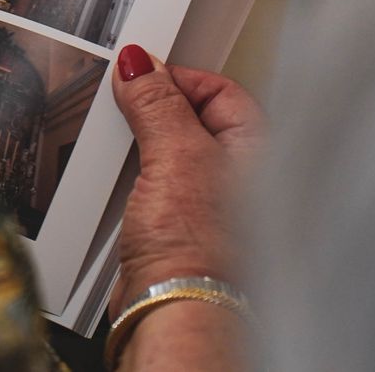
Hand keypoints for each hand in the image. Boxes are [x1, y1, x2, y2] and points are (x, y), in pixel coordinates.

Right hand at [110, 45, 264, 313]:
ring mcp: (206, 203)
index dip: (178, 77)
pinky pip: (151, 187)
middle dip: (154, 113)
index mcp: (256, 149)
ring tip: (122, 152)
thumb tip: (141, 66)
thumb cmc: (199, 248)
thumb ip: (158, 103)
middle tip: (126, 108)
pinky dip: (131, 181)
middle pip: (191, 120)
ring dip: (139, 150)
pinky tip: (118, 185)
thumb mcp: (175, 154)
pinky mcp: (175, 228)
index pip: (219, 89)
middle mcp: (238, 176)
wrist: (173, 310)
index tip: (141, 75)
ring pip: (167, 154)